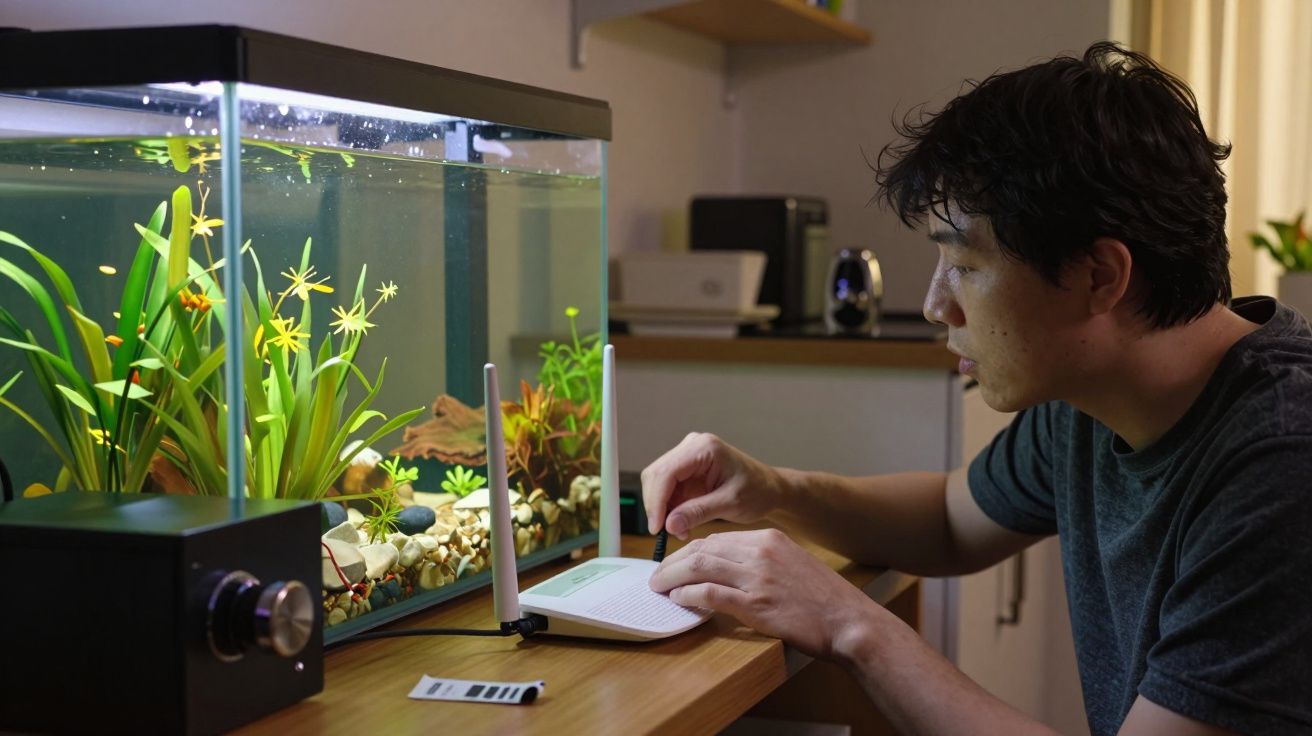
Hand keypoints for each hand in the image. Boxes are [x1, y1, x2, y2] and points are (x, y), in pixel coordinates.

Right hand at [641, 432, 781, 537]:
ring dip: (662, 509)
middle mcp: (691, 446)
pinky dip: (669, 508)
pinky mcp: (685, 469)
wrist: (770, 489)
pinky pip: (666, 489)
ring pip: (657, 483)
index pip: (666, 472)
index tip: (657, 528)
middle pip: (656, 475)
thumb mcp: (730, 504)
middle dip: (657, 506)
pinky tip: (682, 523)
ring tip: (680, 530)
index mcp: (704, 448)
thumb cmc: (758, 491)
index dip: (656, 501)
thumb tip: (668, 525)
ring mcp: (686, 456)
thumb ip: (698, 512)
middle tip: (665, 533)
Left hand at [648, 528, 881, 659]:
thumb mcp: (793, 564)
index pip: (717, 538)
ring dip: (672, 577)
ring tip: (659, 587)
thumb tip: (727, 570)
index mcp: (769, 538)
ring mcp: (757, 577)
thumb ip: (761, 562)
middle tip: (658, 574)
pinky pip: (710, 593)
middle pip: (703, 548)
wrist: (850, 621)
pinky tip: (679, 599)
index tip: (676, 562)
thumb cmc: (824, 599)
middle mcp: (760, 552)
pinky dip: (689, 595)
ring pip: (700, 566)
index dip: (690, 550)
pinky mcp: (755, 605)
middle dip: (673, 561)